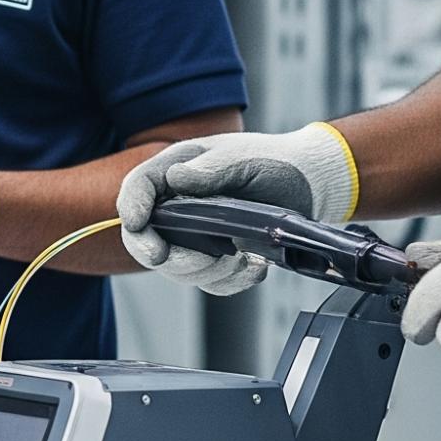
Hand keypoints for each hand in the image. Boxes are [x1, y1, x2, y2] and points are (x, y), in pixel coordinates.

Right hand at [115, 123, 358, 295]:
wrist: (309, 185)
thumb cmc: (273, 162)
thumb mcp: (241, 158)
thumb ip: (208, 169)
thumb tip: (174, 178)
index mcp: (176, 170)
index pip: (138, 187)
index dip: (130, 207)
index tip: (136, 225)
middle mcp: (179, 204)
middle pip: (146, 236)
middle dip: (163, 255)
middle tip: (198, 258)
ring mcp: (196, 233)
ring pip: (177, 266)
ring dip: (205, 271)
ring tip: (239, 257)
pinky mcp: (217, 256)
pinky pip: (211, 282)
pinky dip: (230, 281)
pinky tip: (253, 267)